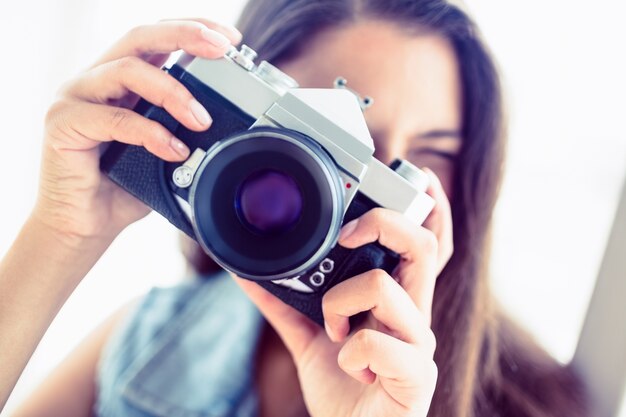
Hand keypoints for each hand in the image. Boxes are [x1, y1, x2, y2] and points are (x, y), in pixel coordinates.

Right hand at [33, 19, 240, 243]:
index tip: (230, 38)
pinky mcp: (63, 124)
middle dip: (186, 35)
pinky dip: (150, 132)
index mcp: (122, 81)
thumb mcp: (165, 151)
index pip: (157, 40)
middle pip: (140, 37)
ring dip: (173, 92)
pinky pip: (113, 118)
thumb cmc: (123, 187)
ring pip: (127, 70)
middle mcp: (97, 80)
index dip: (192, 30)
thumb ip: (184, 130)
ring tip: (201, 121)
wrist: (86, 226)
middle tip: (222, 48)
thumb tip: (230, 124)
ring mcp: (76, 97)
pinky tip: (174, 150)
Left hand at [234, 169, 452, 416]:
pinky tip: (349, 365)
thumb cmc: (341, 387)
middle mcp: (415, 314)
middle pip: (424, 245)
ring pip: (384, 286)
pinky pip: (377, 341)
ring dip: (340, 303)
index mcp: (396, 298)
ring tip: (333, 332)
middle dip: (382, 223)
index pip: (425, 243)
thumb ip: (283, 302)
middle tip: (346, 237)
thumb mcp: (307, 337)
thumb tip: (247, 270)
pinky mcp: (417, 375)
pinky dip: (350, 350)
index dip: (429, 206)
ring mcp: (420, 344)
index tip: (414, 174)